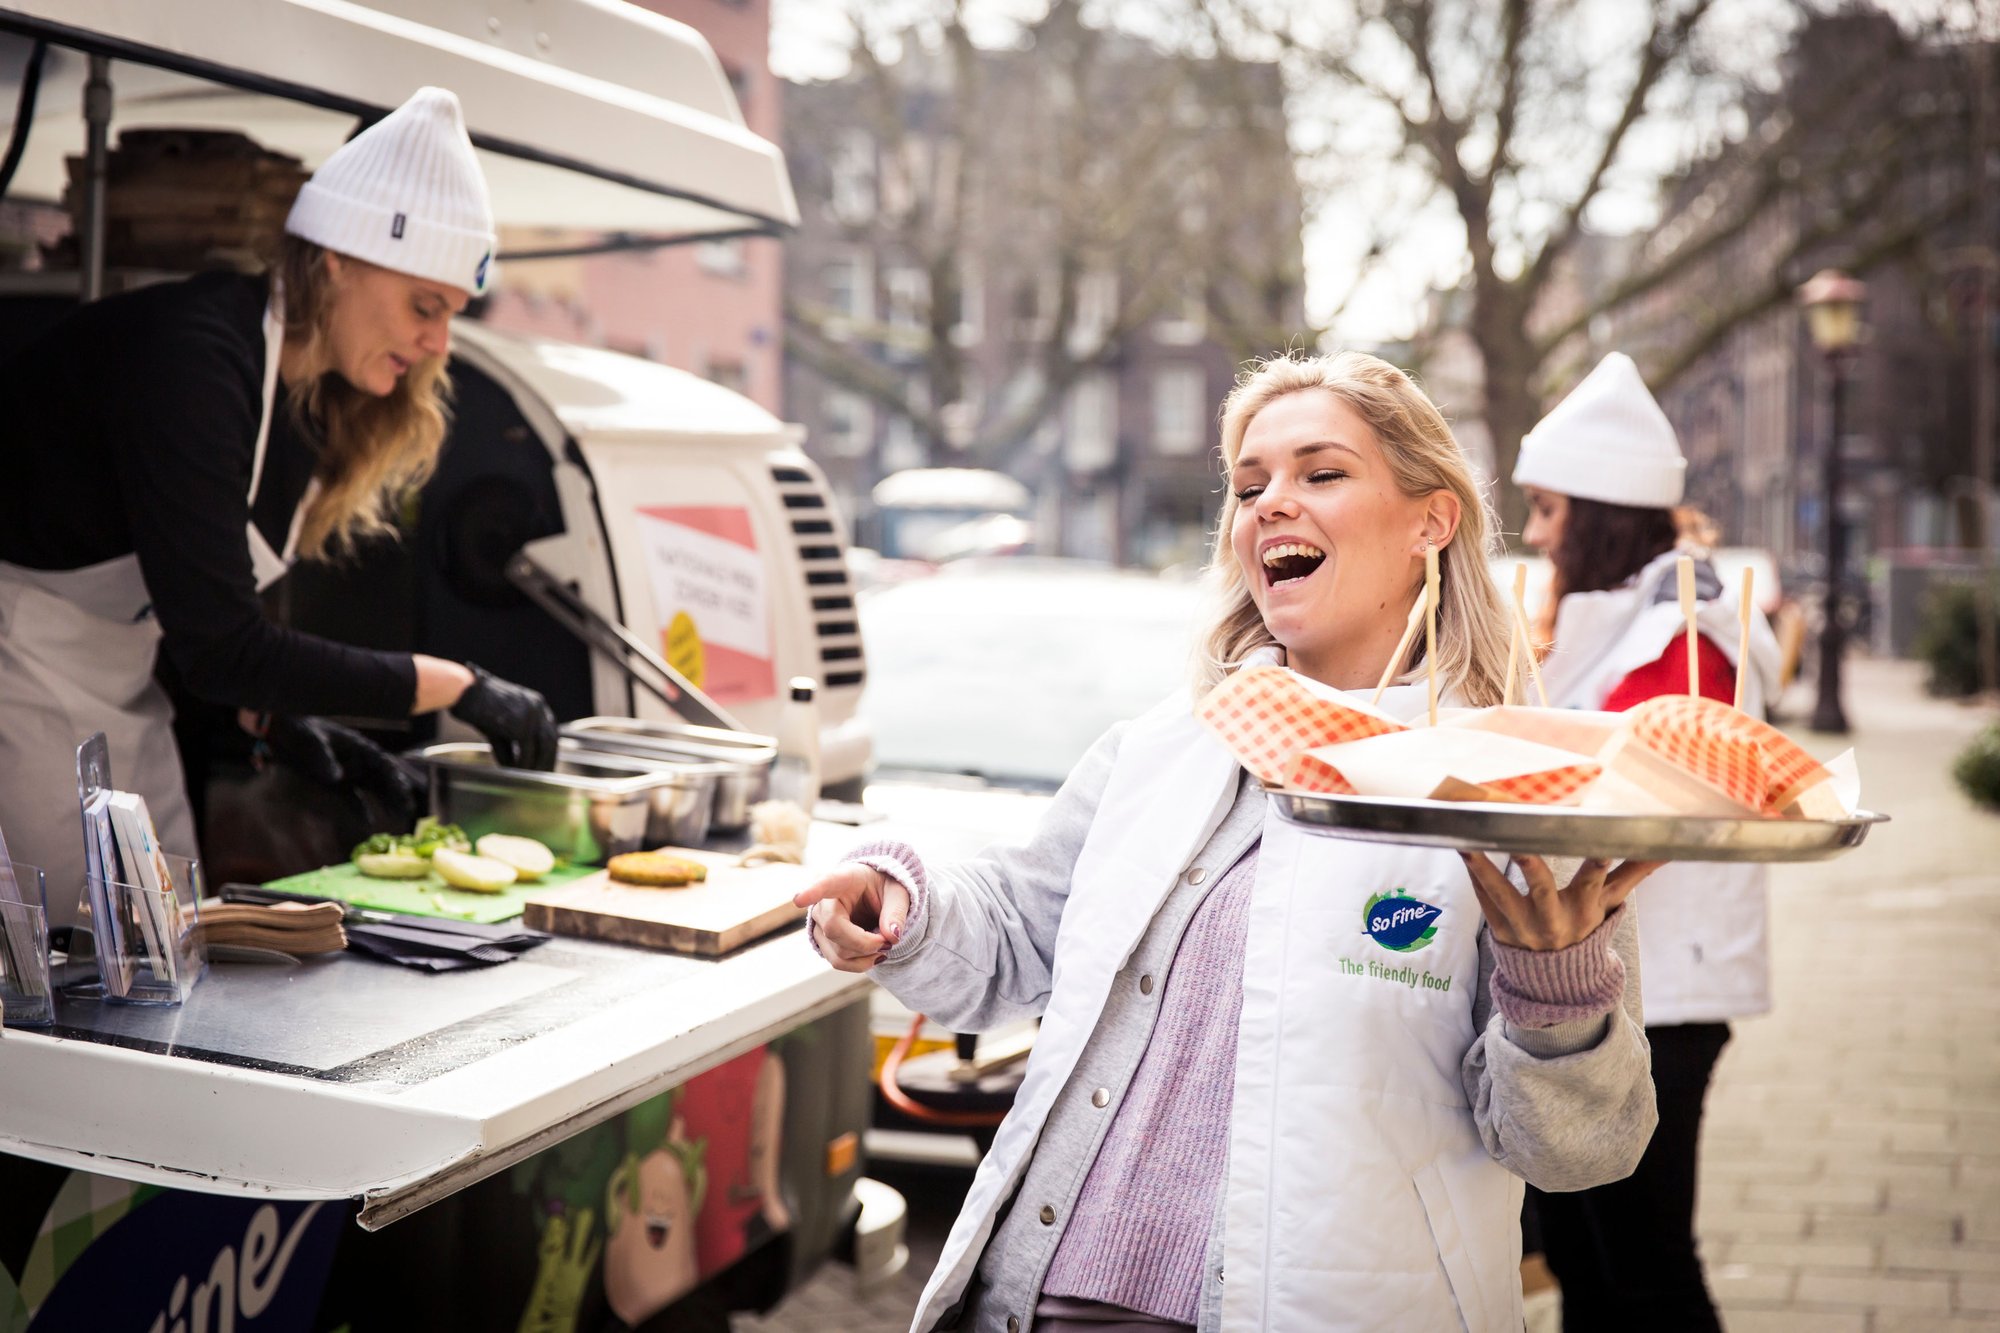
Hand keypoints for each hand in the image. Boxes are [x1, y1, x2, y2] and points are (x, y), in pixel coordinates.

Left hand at [261, 715, 423, 821]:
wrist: (276, 729)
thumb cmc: (296, 728)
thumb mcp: (309, 739)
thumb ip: (323, 756)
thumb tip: (337, 776)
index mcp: (356, 746)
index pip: (382, 763)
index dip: (395, 777)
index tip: (404, 791)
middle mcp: (357, 759)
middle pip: (383, 777)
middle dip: (397, 792)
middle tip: (409, 810)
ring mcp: (347, 772)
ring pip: (373, 788)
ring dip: (386, 801)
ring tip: (400, 817)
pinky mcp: (334, 784)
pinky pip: (352, 798)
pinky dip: (360, 809)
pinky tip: (367, 823)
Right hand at [449, 663, 557, 769]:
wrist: (464, 691)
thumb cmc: (476, 706)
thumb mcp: (499, 724)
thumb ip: (510, 742)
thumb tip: (514, 765)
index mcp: (535, 703)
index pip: (550, 730)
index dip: (549, 748)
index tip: (546, 763)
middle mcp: (538, 707)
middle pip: (551, 739)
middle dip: (548, 759)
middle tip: (543, 776)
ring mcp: (532, 716)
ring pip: (542, 747)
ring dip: (537, 765)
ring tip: (529, 778)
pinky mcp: (521, 725)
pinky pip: (526, 751)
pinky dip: (522, 764)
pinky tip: (514, 772)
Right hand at [793, 864, 909, 972]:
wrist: (875, 896)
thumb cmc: (884, 889)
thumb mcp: (898, 893)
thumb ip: (896, 912)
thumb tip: (892, 936)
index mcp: (843, 879)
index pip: (824, 885)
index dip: (811, 892)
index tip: (798, 899)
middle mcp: (823, 902)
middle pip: (834, 930)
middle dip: (866, 942)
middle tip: (889, 941)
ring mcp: (819, 924)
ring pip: (837, 952)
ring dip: (866, 956)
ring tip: (885, 945)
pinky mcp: (823, 942)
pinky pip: (837, 962)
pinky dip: (860, 964)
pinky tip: (874, 956)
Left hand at [1458, 853, 1663, 951]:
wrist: (1554, 977)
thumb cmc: (1585, 925)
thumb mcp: (1611, 903)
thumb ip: (1637, 871)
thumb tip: (1673, 845)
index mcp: (1583, 907)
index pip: (1593, 883)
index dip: (1596, 865)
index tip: (1600, 845)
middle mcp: (1552, 917)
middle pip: (1541, 889)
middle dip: (1531, 865)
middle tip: (1519, 841)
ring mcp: (1521, 923)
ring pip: (1500, 892)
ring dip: (1483, 867)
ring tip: (1468, 842)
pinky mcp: (1497, 925)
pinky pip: (1482, 896)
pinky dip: (1473, 874)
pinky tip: (1461, 846)